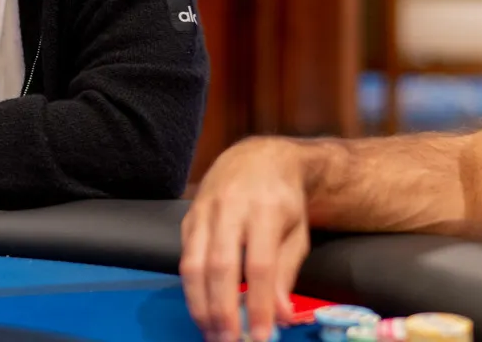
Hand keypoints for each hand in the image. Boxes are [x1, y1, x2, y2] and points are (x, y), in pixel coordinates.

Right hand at [180, 138, 309, 341]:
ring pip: (193, 263)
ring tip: (210, 332)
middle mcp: (229, 209)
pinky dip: (190, 287)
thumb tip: (281, 316)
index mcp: (264, 211)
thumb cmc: (282, 200)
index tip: (260, 336)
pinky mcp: (188, 217)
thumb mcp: (297, 233)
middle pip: (220, 266)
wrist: (258, 158)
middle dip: (222, 308)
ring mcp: (203, 211)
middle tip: (228, 340)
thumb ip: (287, 273)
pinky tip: (200, 308)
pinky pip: (184, 256)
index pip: (258, 265)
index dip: (258, 303)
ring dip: (199, 303)